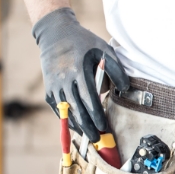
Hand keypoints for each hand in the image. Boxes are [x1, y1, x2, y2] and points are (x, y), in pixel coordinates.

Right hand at [32, 7, 129, 140]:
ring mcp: (54, 86)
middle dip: (87, 126)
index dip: (96, 115)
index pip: (88, 99)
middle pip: (76, 110)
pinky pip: (58, 109)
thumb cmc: (83, 43)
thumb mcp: (103, 50)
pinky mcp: (49, 89)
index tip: (104, 127)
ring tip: (88, 136)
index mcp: (79, 71)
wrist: (55, 34)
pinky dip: (66, 119)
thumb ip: (116, 70)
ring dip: (77, 126)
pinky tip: (76, 126)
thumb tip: (125, 89)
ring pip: (66, 112)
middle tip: (97, 139)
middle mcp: (64, 81)